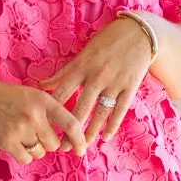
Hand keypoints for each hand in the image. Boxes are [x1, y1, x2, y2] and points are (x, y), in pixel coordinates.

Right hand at [0, 78, 88, 165]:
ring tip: (22, 135)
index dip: (80, 140)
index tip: (82, 149)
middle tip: (37, 134)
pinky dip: (23, 155)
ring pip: (40, 152)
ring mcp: (20, 130)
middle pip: (54, 144)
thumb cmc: (9, 97)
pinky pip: (26, 159)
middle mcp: (34, 115)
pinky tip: (16, 143)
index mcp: (44, 101)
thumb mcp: (33, 95)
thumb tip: (72, 135)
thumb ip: (52, 110)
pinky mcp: (7, 142)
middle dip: (49, 143)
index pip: (71, 124)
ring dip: (35, 148)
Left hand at [40, 17, 155, 147]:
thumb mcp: (83, 54)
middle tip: (61, 147)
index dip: (53, 111)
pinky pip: (120, 110)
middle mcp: (97, 76)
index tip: (44, 126)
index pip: (63, 92)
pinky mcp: (130, 87)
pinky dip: (112, 125)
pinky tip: (105, 137)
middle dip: (70, 129)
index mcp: (82, 66)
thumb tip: (41, 86)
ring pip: (100, 112)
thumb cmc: (107, 42)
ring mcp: (115, 82)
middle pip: (81, 108)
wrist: (139, 33)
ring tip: (82, 145)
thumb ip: (64, 72)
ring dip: (90, 131)